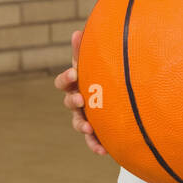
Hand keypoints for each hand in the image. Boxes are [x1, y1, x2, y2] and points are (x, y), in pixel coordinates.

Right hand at [52, 28, 109, 156]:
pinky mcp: (96, 131)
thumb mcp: (94, 62)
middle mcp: (77, 100)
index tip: (75, 73)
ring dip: (81, 125)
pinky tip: (104, 150)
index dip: (66, 78)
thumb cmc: (102, 74)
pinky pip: (93, 141)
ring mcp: (85, 116)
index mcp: (75, 83)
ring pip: (78, 122)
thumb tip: (76, 31)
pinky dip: (95, 145)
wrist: (118, 96)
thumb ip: (84, 51)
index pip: (63, 82)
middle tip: (81, 99)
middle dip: (73, 101)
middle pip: (69, 102)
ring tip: (88, 127)